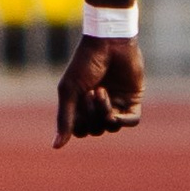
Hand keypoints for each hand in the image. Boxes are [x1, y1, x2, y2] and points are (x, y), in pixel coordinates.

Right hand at [52, 34, 142, 148]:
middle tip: (91, 93)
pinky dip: (123, 120)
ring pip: (111, 127)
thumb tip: (56, 147)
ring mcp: (117, 103)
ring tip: (102, 92)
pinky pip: (131, 121)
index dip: (78, 124)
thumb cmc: (84, 63)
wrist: (109, 43)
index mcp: (81, 106)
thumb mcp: (69, 91)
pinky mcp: (133, 99)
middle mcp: (98, 107)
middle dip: (91, 116)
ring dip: (105, 114)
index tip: (77, 101)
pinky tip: (115, 110)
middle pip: (95, 130)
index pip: (79, 130)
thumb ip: (64, 119)